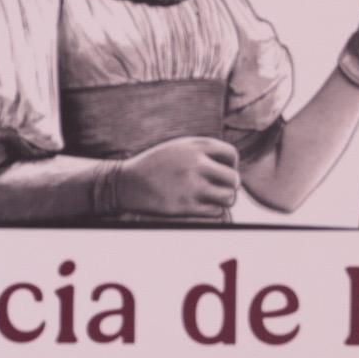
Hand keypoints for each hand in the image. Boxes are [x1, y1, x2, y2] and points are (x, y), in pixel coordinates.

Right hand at [113, 137, 239, 216]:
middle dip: (230, 186)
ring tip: (213, 199)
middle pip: (233, 178)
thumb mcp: (178, 148)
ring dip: (224, 200)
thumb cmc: (154, 166)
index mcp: (195, 146)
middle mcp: (195, 164)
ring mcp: (190, 185)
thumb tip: (232, 166)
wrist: (125, 183)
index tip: (221, 172)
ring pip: (228, 196)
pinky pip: (214, 211)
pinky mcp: (184, 206)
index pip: (231, 154)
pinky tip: (199, 206)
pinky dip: (211, 210)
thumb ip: (203, 151)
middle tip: (219, 189)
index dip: (231, 165)